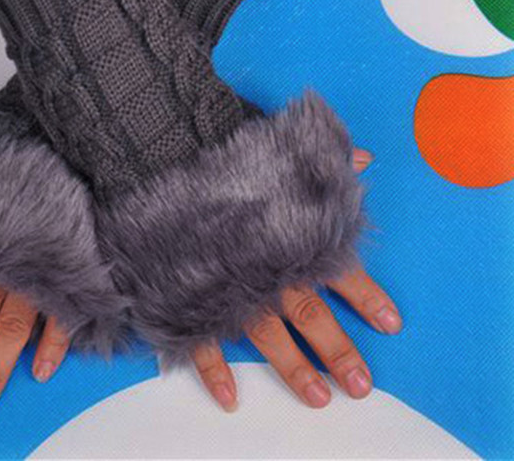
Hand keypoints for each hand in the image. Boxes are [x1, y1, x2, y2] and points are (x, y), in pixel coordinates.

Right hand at [192, 147, 402, 411]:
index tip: (392, 324)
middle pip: (311, 315)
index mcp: (292, 235)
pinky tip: (231, 397)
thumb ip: (324, 160)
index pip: (341, 269)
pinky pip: (203, 343)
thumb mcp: (279, 154)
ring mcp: (229, 288)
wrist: (159, 167)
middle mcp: (267, 267)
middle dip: (339, 351)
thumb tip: (365, 158)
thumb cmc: (225, 162)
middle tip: (360, 385)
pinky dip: (215, 372)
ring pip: (269, 338)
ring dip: (294, 370)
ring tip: (318, 398)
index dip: (368, 297)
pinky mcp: (192, 300)